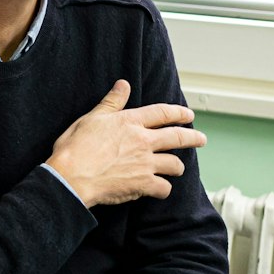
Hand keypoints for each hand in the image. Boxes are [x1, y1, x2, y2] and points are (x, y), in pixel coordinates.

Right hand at [47, 80, 203, 206]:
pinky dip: (163, 189)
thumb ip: (111, 102)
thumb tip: (123, 84)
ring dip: (177, 167)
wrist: (71, 176)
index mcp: (130, 122)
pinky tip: (159, 189)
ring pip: (175, 164)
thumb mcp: (92, 118)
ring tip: (177, 169)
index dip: (178, 112)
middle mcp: (143, 141)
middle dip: (194, 138)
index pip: (162, 113)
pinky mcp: (143, 184)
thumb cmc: (76, 147)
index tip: (188, 115)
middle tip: (202, 140)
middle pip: (178, 137)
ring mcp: (146, 163)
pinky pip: (164, 188)